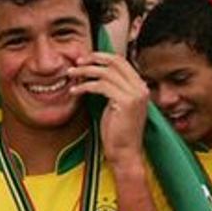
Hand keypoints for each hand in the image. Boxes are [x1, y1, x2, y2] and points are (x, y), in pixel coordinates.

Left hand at [68, 52, 148, 168]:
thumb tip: (93, 74)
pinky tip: (74, 91)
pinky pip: (100, 86)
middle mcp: (140, 88)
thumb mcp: (115, 105)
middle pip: (115, 62)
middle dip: (93, 59)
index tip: (85, 60)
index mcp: (140, 86)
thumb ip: (111, 89)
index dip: (101, 57)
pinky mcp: (125, 102)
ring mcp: (135, 94)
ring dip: (85, 72)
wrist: (125, 153)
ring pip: (105, 73)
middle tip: (77, 63)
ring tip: (71, 75)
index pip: (121, 61)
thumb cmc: (117, 133)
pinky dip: (84, 86)